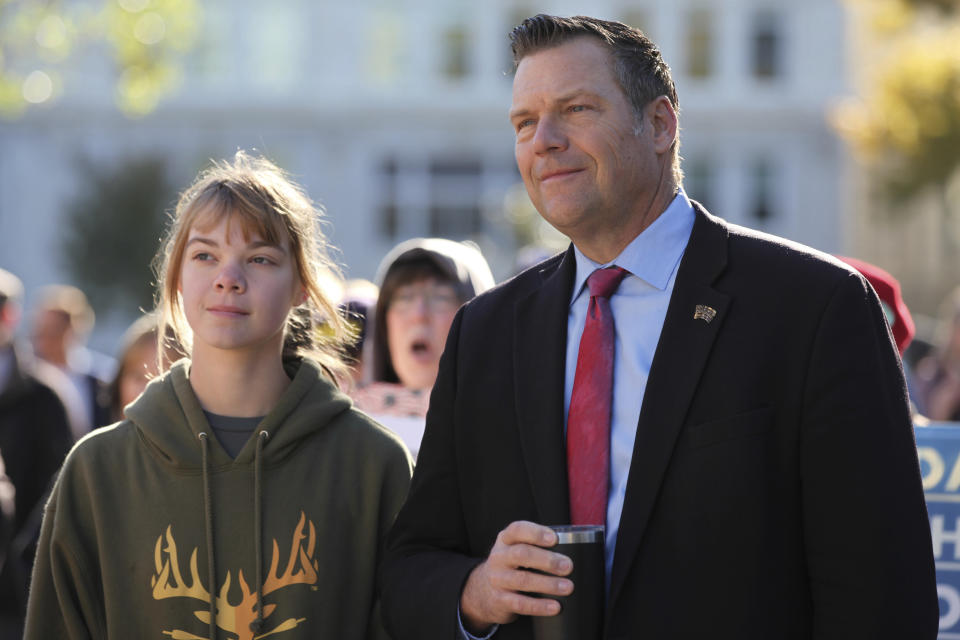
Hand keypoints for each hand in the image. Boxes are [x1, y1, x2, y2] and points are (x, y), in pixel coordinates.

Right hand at [459, 521, 573, 634]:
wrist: (483, 591)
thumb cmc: (511, 565)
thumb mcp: (516, 548)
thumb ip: (536, 545)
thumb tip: (575, 548)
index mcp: (506, 539)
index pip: (517, 530)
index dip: (536, 533)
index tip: (555, 539)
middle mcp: (499, 557)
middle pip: (521, 554)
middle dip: (547, 560)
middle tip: (568, 566)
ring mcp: (497, 579)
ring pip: (523, 580)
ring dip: (548, 584)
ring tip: (567, 587)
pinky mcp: (499, 599)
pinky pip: (520, 603)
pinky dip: (539, 606)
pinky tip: (555, 606)